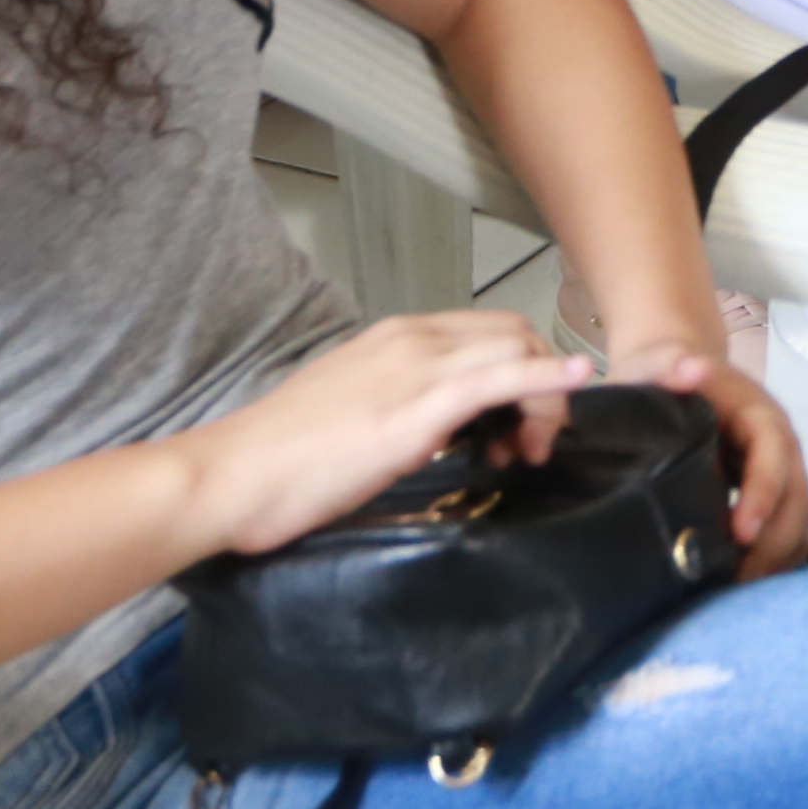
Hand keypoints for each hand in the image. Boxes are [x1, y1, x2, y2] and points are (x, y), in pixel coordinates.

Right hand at [168, 311, 589, 558]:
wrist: (232, 476)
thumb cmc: (280, 462)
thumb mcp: (352, 417)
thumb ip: (396, 409)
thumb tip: (429, 432)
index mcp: (393, 338)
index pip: (484, 332)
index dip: (518, 372)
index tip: (513, 432)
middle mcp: (410, 339)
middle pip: (511, 334)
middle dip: (539, 383)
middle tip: (527, 447)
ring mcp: (414, 367)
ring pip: (515, 349)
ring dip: (544, 398)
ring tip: (529, 453)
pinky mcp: (416, 406)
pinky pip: (501, 376)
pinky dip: (548, 377)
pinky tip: (575, 381)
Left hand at [592, 336, 807, 574]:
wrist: (674, 378)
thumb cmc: (663, 377)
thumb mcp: (660, 367)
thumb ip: (671, 367)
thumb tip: (691, 368)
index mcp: (759, 415)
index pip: (775, 455)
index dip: (764, 494)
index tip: (741, 533)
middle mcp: (780, 447)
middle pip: (798, 499)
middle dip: (772, 544)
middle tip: (734, 582)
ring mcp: (780, 476)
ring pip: (799, 524)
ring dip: (775, 560)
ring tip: (733, 591)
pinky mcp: (770, 500)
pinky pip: (787, 537)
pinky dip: (771, 564)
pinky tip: (737, 583)